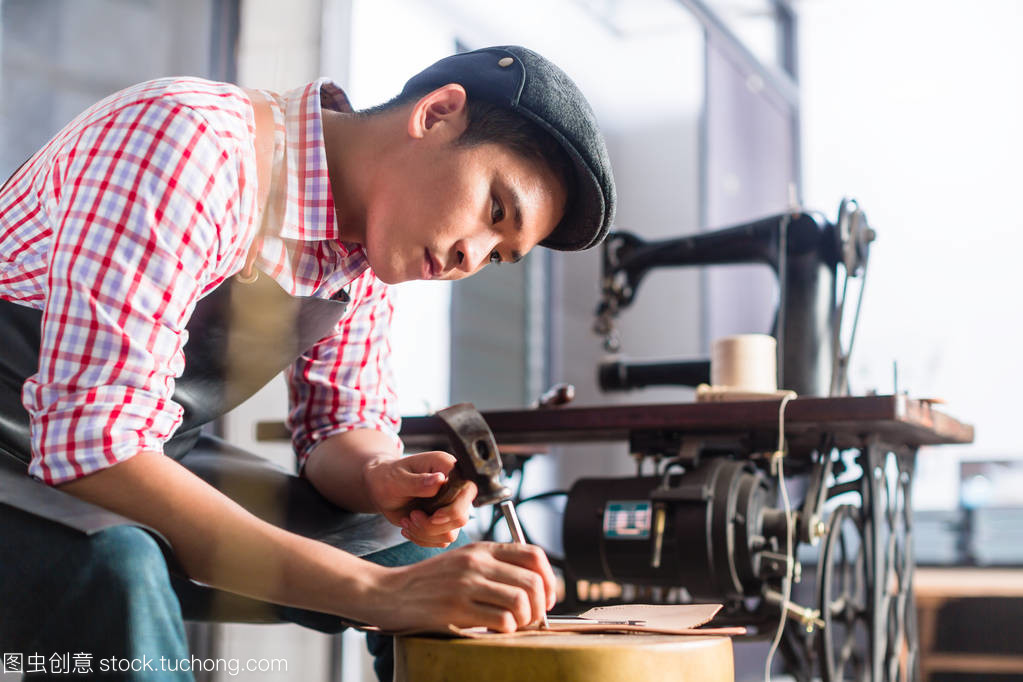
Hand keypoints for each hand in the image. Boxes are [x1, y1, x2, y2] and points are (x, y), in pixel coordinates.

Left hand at [363, 451, 476, 546]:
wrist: (380, 489)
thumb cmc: (387, 478)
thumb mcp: (396, 480)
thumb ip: (418, 482)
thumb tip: (440, 480)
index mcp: (447, 467)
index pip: (467, 490)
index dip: (453, 508)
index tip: (433, 517)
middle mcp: (454, 486)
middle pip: (461, 517)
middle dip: (432, 525)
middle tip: (411, 517)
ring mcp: (450, 506)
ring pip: (450, 533)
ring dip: (424, 533)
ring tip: (406, 521)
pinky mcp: (444, 521)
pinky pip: (441, 540)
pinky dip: (422, 538)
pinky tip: (408, 527)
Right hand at [369, 542, 556, 631]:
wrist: (389, 592)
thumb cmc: (428, 582)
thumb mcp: (462, 561)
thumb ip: (493, 567)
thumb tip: (532, 586)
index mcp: (482, 549)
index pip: (534, 555)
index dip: (550, 579)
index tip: (546, 597)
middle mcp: (477, 562)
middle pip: (533, 581)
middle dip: (540, 606)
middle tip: (532, 619)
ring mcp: (466, 584)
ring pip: (521, 601)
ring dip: (524, 620)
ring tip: (512, 626)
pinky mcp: (456, 608)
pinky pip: (501, 620)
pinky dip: (506, 630)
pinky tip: (494, 631)